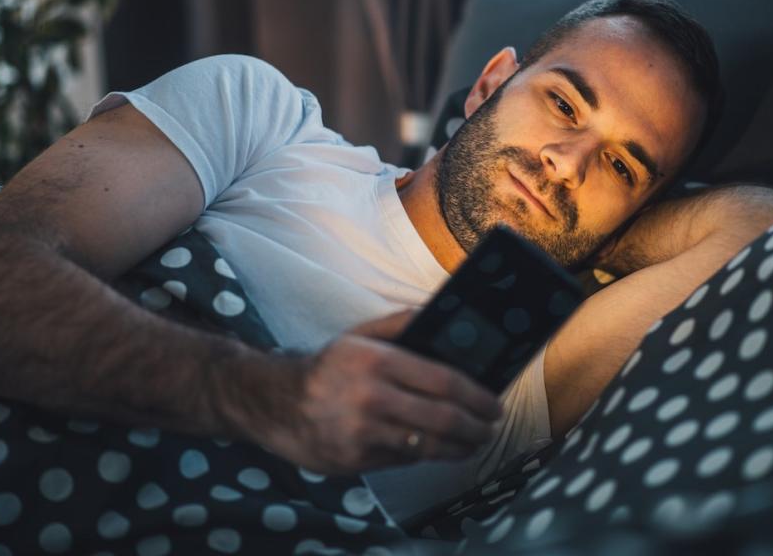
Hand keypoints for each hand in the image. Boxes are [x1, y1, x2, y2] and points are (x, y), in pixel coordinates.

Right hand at [254, 311, 502, 473]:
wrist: (278, 404)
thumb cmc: (328, 368)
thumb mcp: (360, 335)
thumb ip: (401, 324)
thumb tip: (440, 313)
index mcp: (378, 360)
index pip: (444, 381)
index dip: (477, 396)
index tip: (494, 404)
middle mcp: (372, 396)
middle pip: (443, 419)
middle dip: (477, 427)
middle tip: (490, 428)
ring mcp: (364, 432)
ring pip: (429, 446)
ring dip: (460, 448)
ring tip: (473, 443)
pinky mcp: (357, 459)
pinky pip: (404, 459)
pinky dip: (425, 455)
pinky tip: (435, 448)